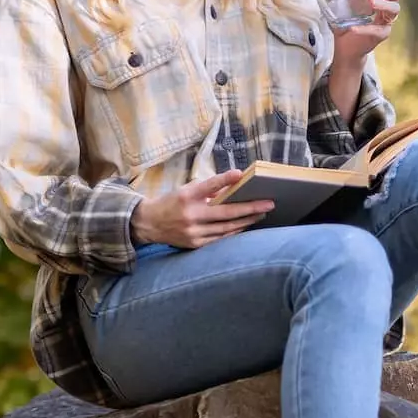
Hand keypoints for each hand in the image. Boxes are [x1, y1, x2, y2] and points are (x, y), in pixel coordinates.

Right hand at [130, 171, 273, 247]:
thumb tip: (234, 186)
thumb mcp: (186, 190)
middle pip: (225, 212)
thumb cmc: (172, 202)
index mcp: (187, 196)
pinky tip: (245, 226)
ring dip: (246, 221)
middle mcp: (190, 215)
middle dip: (250, 208)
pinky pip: (220, 238)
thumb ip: (208, 189)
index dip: (224, 180)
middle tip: (268, 204)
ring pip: (226, 228)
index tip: (240, 174)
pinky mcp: (195, 244)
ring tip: (261, 214)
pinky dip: (234, 231)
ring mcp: (193, 232)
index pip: (209, 186)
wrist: (148, 224)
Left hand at [326, 0, 401, 65]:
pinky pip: (378, 29)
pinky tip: (354, 28)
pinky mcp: (381, 34)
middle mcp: (383, 4)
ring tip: (371, 3)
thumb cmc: (343, 20)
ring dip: (383, 5)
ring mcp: (384, 19)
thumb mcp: (332, 3)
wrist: (344, 44)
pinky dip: (366, 28)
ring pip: (394, 9)